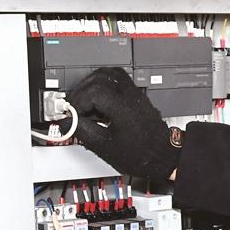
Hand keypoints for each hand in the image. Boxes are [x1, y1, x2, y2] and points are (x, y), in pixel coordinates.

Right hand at [67, 68, 180, 188]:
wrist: (162, 155)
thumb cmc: (140, 154)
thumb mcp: (105, 147)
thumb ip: (83, 131)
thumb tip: (67, 122)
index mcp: (122, 107)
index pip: (92, 92)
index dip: (77, 103)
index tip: (72, 115)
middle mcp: (129, 95)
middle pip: (98, 78)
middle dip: (81, 92)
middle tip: (73, 107)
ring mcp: (134, 92)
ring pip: (108, 74)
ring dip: (91, 84)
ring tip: (83, 101)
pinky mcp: (136, 95)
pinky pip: (117, 78)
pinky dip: (103, 84)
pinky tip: (97, 99)